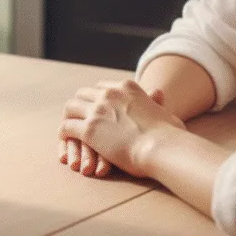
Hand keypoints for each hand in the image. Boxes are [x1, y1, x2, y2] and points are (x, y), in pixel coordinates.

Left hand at [59, 80, 185, 177]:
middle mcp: (108, 94)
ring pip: (71, 107)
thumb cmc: (171, 136)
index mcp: (126, 87)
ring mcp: (97, 111)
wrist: (164, 148)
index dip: (96, 98)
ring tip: (68, 127)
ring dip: (69, 117)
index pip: (102, 87)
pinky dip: (64, 133)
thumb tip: (159, 92)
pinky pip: (66, 127)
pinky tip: (65, 140)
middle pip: (83, 94)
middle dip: (80, 105)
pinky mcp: (89, 129)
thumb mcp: (165, 111)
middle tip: (77, 116)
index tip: (94, 107)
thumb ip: (156, 101)